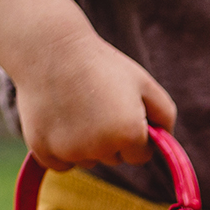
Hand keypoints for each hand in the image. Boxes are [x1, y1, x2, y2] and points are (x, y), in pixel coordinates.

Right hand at [14, 26, 176, 171]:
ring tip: (74, 106)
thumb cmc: (101, 63)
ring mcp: (70, 151)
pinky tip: (57, 118)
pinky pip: (61, 163)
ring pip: (88, 161)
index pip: (141, 155)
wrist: (48, 46)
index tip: (121, 110)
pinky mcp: (43, 151)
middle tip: (95, 102)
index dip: (134, 132)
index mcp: (129, 134)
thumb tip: (166, 144)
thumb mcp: (143, 82)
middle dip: (110, 138)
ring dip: (85, 143)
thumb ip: (165, 115)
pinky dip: (60, 148)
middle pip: (113, 159)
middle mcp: (100, 149)